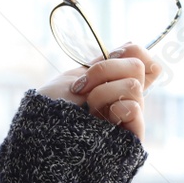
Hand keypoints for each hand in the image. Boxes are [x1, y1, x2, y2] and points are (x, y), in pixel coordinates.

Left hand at [35, 42, 161, 139]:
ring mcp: (130, 117)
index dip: (132, 51)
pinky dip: (116, 107)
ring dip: (102, 92)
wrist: (40, 137)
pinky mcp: (131, 136)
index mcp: (114, 82)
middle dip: (105, 70)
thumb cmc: (50, 109)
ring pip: (133, 85)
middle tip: (82, 88)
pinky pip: (135, 108)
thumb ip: (104, 65)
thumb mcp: (75, 77)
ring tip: (87, 109)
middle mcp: (126, 97)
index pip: (143, 58)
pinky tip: (100, 119)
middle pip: (139, 66)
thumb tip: (131, 45)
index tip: (110, 56)